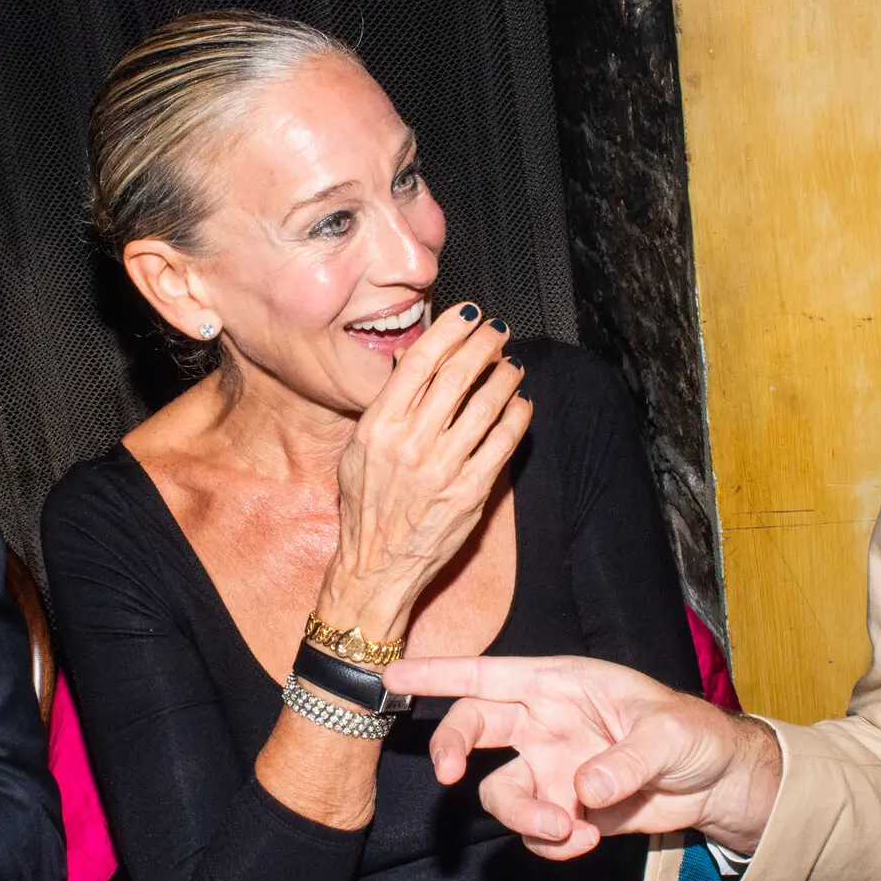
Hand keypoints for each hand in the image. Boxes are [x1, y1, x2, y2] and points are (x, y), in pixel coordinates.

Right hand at [319, 305, 529, 641]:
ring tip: (512, 365)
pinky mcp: (471, 492)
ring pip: (488, 403)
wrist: (375, 567)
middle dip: (486, 343)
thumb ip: (386, 407)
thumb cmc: (364, 507)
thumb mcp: (359, 451)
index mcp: (378, 427)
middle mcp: (410, 444)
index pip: (421, 360)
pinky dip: (517, 415)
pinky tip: (520, 403)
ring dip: (507, 375)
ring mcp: (443, 469)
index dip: (452, 327)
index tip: (470, 313)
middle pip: (459, 373)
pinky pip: (504, 441)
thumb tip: (414, 361)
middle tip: (498, 332)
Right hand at [380, 654, 782, 858]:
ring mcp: (548, 769)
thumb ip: (627, 757)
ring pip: (500, 793)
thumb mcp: (671, 733)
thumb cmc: (695, 735)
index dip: (437, 674)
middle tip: (448, 776)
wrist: (718, 786)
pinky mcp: (563, 809)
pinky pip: (534, 832)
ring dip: (522, 817)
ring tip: (568, 830)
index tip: (392, 677)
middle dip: (451, 748)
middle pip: (473, 728)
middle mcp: (542, 724)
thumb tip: (584, 788)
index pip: (487, 675)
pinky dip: (554, 844)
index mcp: (559, 685)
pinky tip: (587, 840)